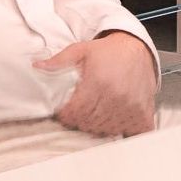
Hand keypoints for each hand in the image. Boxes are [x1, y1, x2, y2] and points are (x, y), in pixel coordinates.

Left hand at [34, 31, 156, 136]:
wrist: (137, 47)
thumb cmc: (108, 51)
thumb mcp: (81, 50)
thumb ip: (58, 60)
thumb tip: (37, 66)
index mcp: (98, 82)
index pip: (76, 112)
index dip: (66, 116)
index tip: (65, 113)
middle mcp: (115, 96)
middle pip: (90, 123)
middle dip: (80, 121)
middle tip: (79, 114)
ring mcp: (131, 106)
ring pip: (107, 130)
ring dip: (99, 126)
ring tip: (95, 115)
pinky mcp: (143, 113)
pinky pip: (132, 133)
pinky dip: (124, 132)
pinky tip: (117, 122)